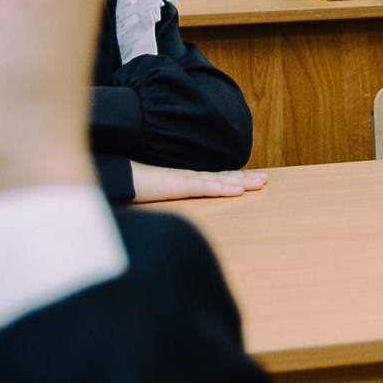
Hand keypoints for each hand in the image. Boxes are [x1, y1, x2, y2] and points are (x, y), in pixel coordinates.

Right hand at [129, 164, 267, 203]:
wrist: (118, 177)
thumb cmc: (133, 186)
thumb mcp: (155, 194)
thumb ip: (169, 198)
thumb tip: (175, 206)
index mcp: (184, 180)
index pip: (214, 178)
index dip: (233, 179)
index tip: (250, 180)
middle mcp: (189, 177)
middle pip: (222, 177)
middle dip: (245, 178)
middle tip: (265, 179)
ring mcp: (185, 180)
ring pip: (220, 180)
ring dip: (242, 181)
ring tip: (261, 182)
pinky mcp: (179, 185)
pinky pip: (205, 187)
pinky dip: (223, 188)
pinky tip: (238, 190)